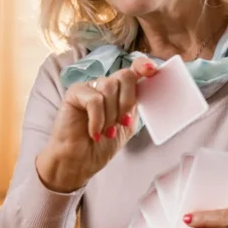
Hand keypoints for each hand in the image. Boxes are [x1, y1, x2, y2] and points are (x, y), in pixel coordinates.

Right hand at [35, 60, 156, 193]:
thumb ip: (135, 105)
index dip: (143, 66)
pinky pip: (94, 99)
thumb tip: (147, 87)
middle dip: (127, 102)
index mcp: (119, 92)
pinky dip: (98, 119)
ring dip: (111, 114)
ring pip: (109, 86)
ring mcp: (89, 87)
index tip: (152, 70)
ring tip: (106, 131)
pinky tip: (94, 132)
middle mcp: (104, 86)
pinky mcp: (75, 93)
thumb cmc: (100, 146)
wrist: (79, 162)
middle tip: (121, 122)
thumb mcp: (127, 125)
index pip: (133, 69)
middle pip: (125, 76)